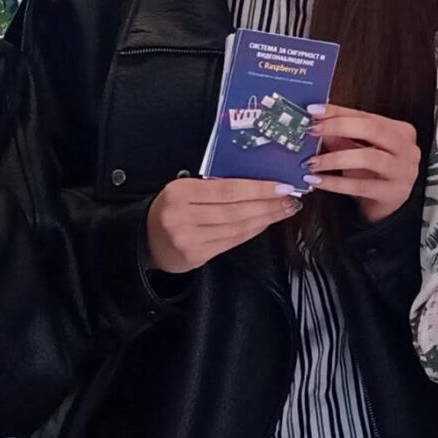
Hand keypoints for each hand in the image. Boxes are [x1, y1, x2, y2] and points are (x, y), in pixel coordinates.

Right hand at [146, 176, 301, 274]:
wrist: (147, 240)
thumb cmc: (172, 208)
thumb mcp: (186, 189)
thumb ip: (215, 186)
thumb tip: (259, 182)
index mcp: (180, 192)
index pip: (228, 189)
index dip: (258, 189)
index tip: (282, 186)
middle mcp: (182, 216)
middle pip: (235, 210)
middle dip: (268, 204)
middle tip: (290, 199)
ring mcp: (188, 239)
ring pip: (237, 227)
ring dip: (265, 218)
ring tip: (284, 210)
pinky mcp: (196, 256)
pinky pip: (232, 241)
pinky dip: (252, 231)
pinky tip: (265, 223)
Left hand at [304, 103, 420, 222]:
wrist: (387, 207)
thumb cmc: (374, 175)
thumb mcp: (358, 151)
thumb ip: (341, 137)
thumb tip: (317, 123)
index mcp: (400, 131)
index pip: (366, 115)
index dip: (338, 112)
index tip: (314, 111)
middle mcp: (407, 149)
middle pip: (373, 129)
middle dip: (339, 127)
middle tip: (313, 131)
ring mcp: (403, 171)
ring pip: (367, 158)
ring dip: (334, 158)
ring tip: (312, 162)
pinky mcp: (393, 193)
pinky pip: (361, 186)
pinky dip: (335, 183)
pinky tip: (318, 181)